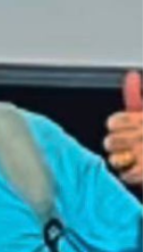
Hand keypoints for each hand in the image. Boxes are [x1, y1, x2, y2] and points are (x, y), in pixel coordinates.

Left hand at [104, 71, 142, 185]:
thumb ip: (137, 95)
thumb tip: (132, 75)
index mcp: (142, 119)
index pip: (113, 122)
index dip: (116, 127)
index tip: (122, 129)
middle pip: (110, 142)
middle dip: (116, 146)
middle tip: (127, 147)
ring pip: (115, 159)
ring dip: (121, 161)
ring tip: (132, 158)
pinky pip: (126, 175)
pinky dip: (129, 175)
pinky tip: (138, 171)